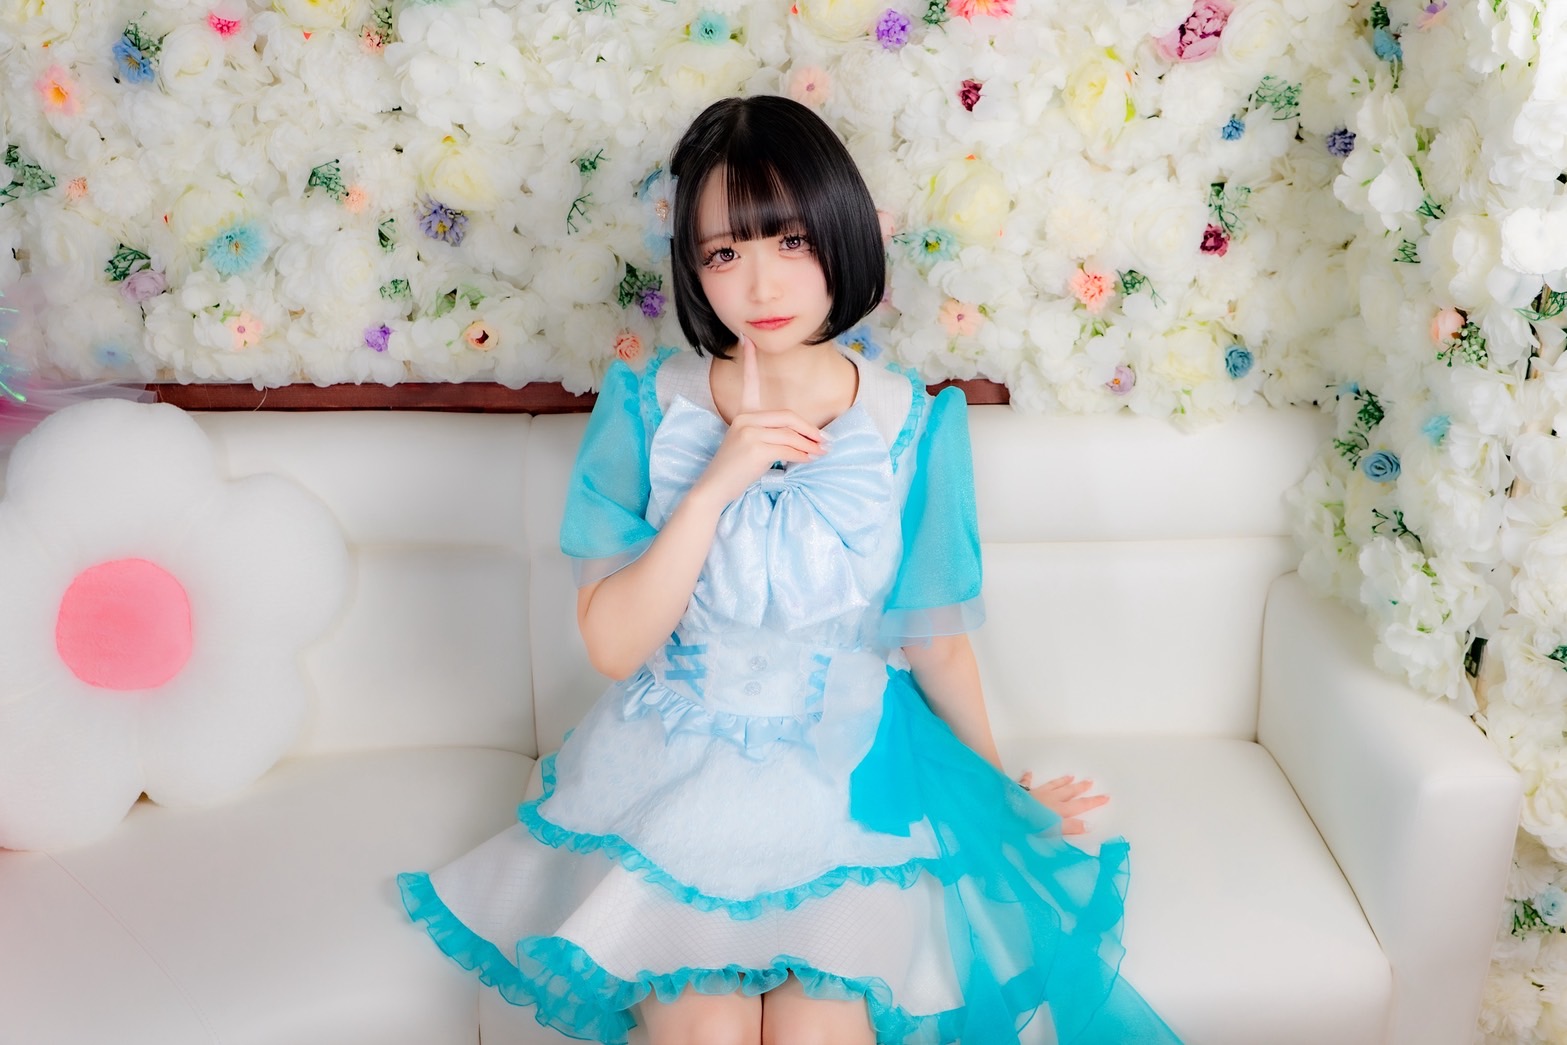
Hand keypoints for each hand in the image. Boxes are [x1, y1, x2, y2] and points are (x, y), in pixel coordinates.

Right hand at [692, 336, 827, 506]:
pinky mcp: (755, 448)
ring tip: (822, 452)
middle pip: (787, 416)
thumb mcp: (750, 446)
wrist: (714, 488)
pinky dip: (802, 455)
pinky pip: (788, 449)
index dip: (748, 360)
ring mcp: (748, 432)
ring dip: (810, 445)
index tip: (746, 338)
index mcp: (742, 414)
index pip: (749, 383)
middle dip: (809, 429)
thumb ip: (769, 435)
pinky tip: (809, 460)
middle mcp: (744, 418)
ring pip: (790, 434)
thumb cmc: (734, 470)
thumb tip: (804, 439)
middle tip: (824, 440)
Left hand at [1019, 772, 1107, 835]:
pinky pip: (1026, 783)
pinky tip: (1029, 772)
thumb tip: (1089, 825)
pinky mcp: (1021, 792)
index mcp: (1057, 810)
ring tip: (1071, 776)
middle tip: (1091, 781)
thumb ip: (1070, 828)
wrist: (1004, 813)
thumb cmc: (1027, 824)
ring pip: (1052, 785)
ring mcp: (1035, 793)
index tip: (1106, 796)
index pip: (1080, 805)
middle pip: (1068, 792)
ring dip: (1062, 781)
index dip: (1093, 801)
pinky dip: (1029, 778)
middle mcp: (1049, 799)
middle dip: (1081, 787)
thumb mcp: (1052, 830)